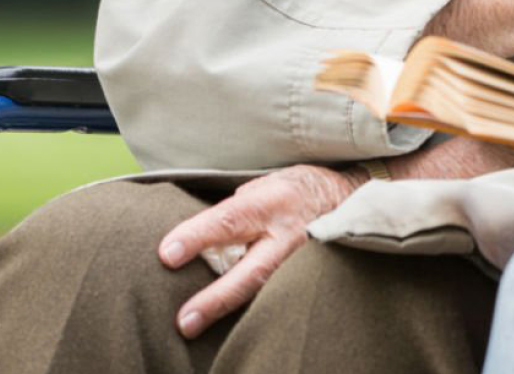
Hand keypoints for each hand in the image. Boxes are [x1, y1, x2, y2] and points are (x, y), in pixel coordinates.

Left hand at [156, 164, 358, 337]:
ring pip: (266, 291)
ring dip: (229, 310)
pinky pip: (277, 296)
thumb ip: (233, 213)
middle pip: (251, 271)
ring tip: (195, 326)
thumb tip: (195, 239)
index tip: (167, 254)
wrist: (346, 197)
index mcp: (272, 202)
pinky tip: (228, 324)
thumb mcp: (261, 186)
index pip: (229, 219)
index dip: (197, 236)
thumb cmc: (292, 189)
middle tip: (184, 320)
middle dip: (216, 298)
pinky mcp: (310, 278)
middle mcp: (290, 235)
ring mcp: (305, 262)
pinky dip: (252, 309)